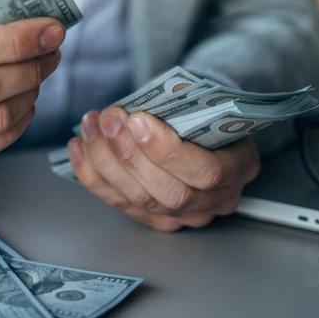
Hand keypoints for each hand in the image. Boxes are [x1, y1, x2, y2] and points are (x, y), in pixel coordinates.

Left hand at [67, 107, 259, 231]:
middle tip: (109, 119)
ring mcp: (182, 215)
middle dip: (129, 154)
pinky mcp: (152, 218)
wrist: (205, 123)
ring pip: (138, 200)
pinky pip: (117, 202)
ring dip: (105, 160)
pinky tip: (80, 147)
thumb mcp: (211, 99)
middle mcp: (214, 200)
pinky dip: (92, 174)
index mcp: (238, 168)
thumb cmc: (207, 107)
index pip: (205, 172)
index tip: (138, 120)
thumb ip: (187, 104)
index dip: (166, 149)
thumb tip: (147, 100)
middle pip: (168, 193)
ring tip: (92, 126)